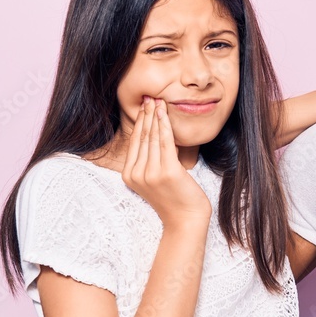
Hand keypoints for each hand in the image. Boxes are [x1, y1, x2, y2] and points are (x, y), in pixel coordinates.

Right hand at [122, 97, 211, 227]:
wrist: (186, 219)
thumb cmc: (174, 199)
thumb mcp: (154, 180)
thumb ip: (149, 162)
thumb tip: (152, 137)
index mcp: (129, 176)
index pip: (135, 143)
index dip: (139, 123)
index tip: (144, 107)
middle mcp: (136, 174)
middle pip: (142, 138)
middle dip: (146, 115)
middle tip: (150, 97)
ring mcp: (151, 174)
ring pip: (152, 138)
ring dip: (156, 116)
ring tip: (158, 101)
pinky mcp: (167, 172)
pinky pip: (165, 143)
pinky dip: (165, 126)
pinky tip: (165, 113)